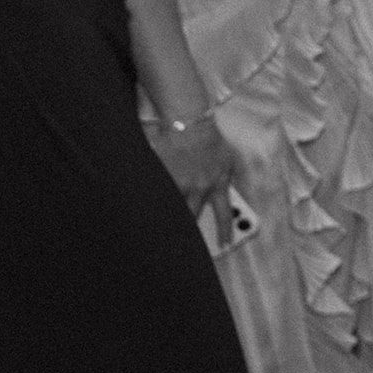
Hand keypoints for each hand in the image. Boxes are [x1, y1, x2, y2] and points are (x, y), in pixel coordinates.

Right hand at [152, 114, 237, 250]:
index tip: (225, 245)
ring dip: (172, 222)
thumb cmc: (210, 140)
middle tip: (187, 248)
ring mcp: (180, 184)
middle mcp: (199, 188)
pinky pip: (159, 196)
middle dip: (190, 234)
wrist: (190, 124)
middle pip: (193, 217)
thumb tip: (228, 198)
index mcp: (218, 184)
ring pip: (176, 210)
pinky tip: (144, 217)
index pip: (224, 214)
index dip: (225, 232)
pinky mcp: (164, 177)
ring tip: (164, 237)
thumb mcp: (227, 160)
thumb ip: (226, 179)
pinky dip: (153, 208)